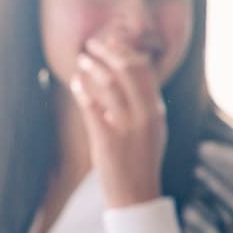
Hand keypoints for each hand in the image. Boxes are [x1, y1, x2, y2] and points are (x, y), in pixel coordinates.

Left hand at [69, 30, 167, 208]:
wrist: (136, 194)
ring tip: (82, 58)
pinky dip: (82, 90)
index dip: (126, 50)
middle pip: (127, 70)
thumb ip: (146, 103)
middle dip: (109, 51)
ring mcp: (126, 127)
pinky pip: (91, 107)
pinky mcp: (107, 139)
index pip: (144, 70)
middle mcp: (144, 115)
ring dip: (93, 66)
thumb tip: (135, 75)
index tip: (112, 39)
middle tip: (92, 43)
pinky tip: (75, 82)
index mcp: (156, 110)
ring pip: (109, 84)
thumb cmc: (140, 159)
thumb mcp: (152, 128)